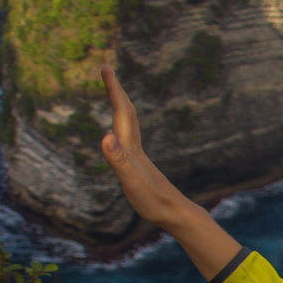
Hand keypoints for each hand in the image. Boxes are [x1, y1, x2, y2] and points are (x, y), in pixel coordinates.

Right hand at [97, 65, 240, 279]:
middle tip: (106, 70)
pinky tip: (120, 133)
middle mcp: (135, 148)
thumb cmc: (154, 202)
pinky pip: (129, 138)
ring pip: (129, 124)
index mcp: (131, 148)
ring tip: (113, 93)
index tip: (105, 67)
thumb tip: (105, 137)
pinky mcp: (140, 166)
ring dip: (120, 106)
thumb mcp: (131, 183)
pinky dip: (122, 127)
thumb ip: (119, 160)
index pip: (121, 111)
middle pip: (126, 113)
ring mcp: (139, 157)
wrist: (177, 215)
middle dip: (115, 91)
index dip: (113, 90)